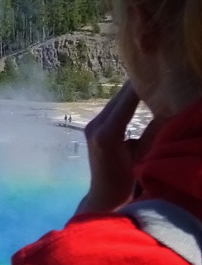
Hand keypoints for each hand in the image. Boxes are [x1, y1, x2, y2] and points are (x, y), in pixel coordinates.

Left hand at [74, 81, 163, 214]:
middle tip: (158, 67)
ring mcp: (93, 125)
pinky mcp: (94, 127)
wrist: (104, 196)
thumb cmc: (127, 182)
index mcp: (107, 134)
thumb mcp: (145, 156)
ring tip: (152, 75)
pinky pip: (113, 108)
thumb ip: (156, 131)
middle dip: (139, 82)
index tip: (157, 70)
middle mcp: (96, 126)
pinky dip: (127, 99)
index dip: (141, 85)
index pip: (127, 101)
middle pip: (120, 97)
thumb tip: (171, 109)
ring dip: (133, 89)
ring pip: (116, 101)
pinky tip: (141, 91)